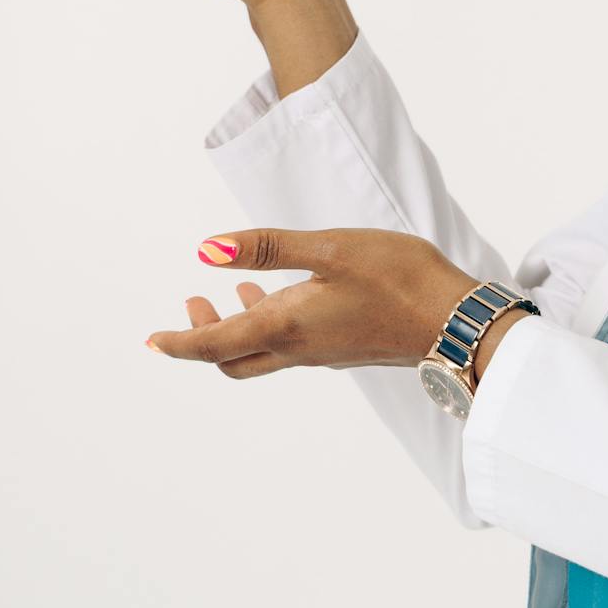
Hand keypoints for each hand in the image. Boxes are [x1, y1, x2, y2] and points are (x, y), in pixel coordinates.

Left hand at [144, 227, 486, 377]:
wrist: (457, 320)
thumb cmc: (398, 279)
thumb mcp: (328, 248)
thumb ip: (267, 248)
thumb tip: (206, 250)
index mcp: (286, 326)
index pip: (213, 345)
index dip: (177, 343)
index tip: (150, 340)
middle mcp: (299, 349)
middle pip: (232, 359)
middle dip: (202, 339)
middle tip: (189, 308)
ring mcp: (324, 354)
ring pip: (263, 352)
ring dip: (237, 328)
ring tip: (233, 293)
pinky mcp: (346, 348)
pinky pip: (292, 346)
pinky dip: (271, 323)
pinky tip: (287, 293)